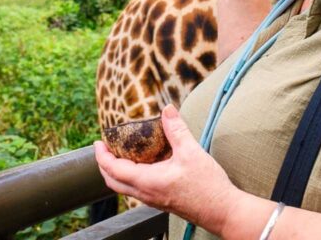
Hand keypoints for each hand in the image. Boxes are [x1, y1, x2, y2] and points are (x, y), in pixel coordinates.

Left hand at [94, 105, 244, 234]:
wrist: (223, 211)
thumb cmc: (208, 186)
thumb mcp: (191, 152)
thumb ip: (176, 130)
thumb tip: (167, 109)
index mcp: (147, 181)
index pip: (113, 169)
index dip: (101, 155)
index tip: (98, 142)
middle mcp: (145, 193)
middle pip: (112, 181)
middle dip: (104, 164)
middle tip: (104, 147)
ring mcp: (152, 200)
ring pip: (123, 187)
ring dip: (116, 171)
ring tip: (119, 153)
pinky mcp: (161, 201)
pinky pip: (136, 190)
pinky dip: (129, 177)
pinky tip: (141, 165)